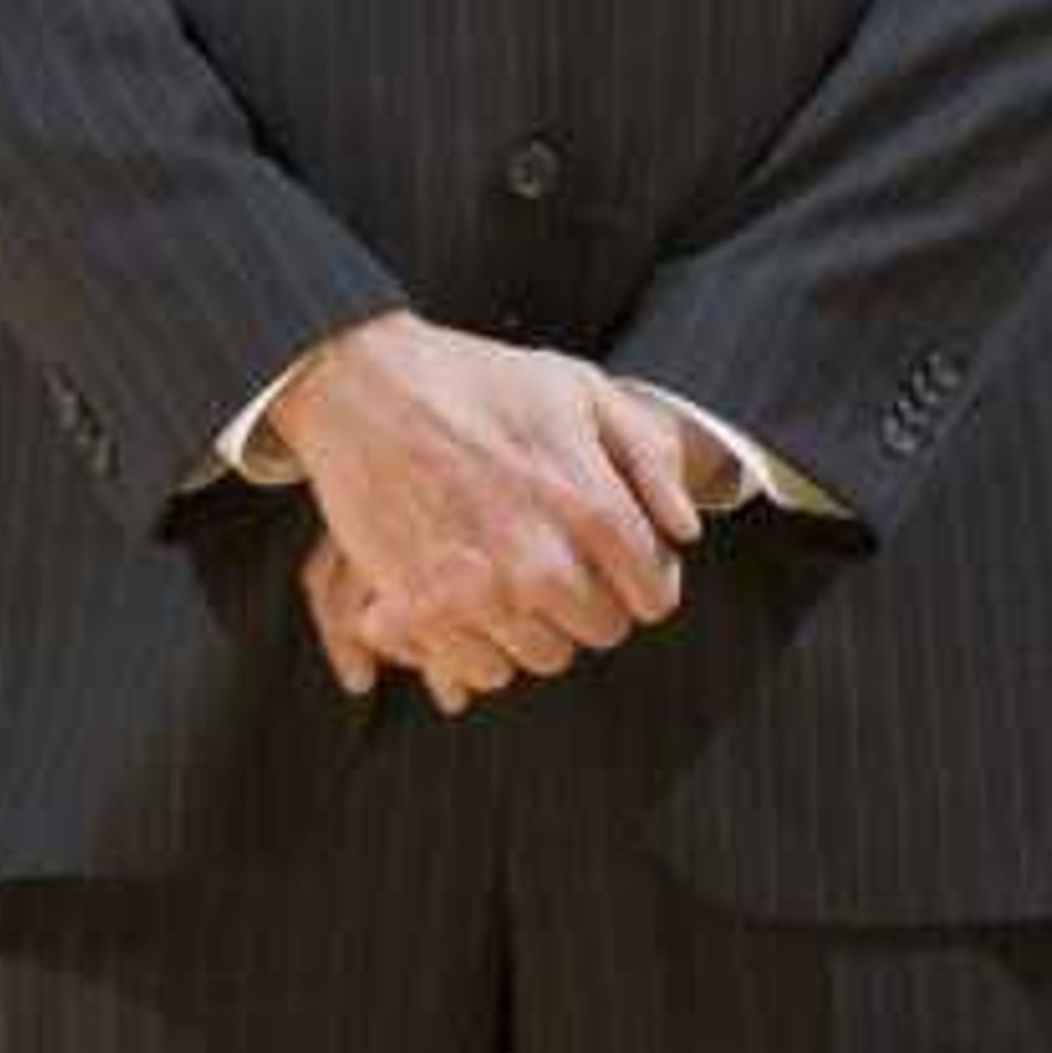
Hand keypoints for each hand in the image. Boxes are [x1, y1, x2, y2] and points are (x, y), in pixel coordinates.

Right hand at [274, 314, 701, 709]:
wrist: (366, 385)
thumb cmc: (479, 383)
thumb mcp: (583, 391)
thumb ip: (650, 460)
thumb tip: (685, 530)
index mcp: (590, 508)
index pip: (652, 598)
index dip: (643, 581)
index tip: (622, 565)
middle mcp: (541, 562)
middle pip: (599, 632)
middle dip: (590, 601)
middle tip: (560, 561)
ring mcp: (480, 593)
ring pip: (543, 658)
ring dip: (537, 625)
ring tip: (512, 574)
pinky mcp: (422, 611)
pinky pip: (481, 669)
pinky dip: (483, 644)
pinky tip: (474, 598)